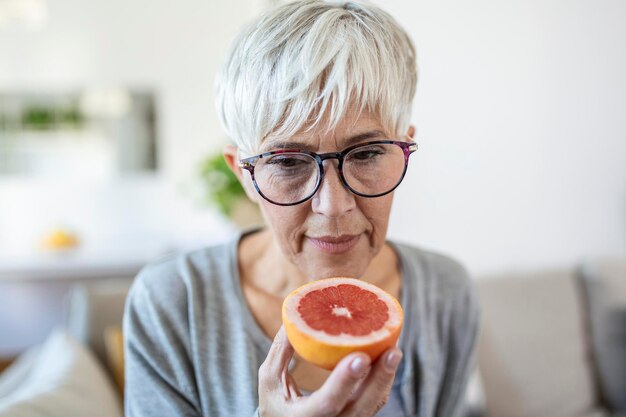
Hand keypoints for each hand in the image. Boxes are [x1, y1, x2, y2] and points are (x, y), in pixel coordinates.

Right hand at [257, 326, 402, 416]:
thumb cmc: (275, 403)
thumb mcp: (270, 380)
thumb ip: (281, 351)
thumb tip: (296, 312)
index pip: (328, 402)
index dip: (345, 380)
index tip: (361, 356)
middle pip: (362, 407)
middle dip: (380, 378)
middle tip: (393, 351)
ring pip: (373, 405)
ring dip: (386, 377)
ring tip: (394, 348)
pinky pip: (374, 401)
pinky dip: (381, 380)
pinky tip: (386, 357)